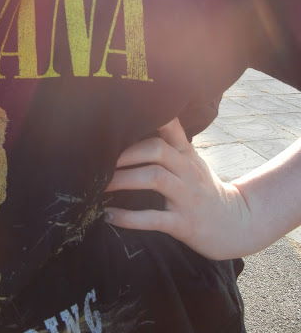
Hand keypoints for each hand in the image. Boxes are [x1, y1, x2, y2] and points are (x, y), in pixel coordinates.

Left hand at [104, 118, 252, 259]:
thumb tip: (133, 126)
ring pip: (155, 178)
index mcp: (186, 154)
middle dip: (127, 153)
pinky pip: (153, 218)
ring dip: (124, 180)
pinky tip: (109, 216)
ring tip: (101, 185)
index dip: (151, 117)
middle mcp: (188, 170)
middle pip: (157, 149)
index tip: (124, 114)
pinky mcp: (184, 223)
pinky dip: (129, 218)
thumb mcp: (191, 161)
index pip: (171, 127)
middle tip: (101, 160)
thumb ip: (169, 143)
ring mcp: (187, 197)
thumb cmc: (202, 188)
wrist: (235, 224)